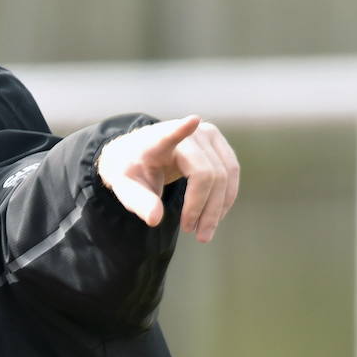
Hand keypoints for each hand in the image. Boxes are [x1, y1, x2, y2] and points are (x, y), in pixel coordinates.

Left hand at [95, 115, 239, 241]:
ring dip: (218, 208)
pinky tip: (214, 216)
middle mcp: (188, 132)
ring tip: (204, 233)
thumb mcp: (125, 188)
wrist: (138, 153)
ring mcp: (208, 134)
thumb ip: (139, 202)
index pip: (170, 134)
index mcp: (157, 140)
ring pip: (225, 174)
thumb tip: (155, 219)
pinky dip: (225, 197)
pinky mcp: (219, 143)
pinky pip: (231, 172)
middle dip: (205, 208)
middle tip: (196, 235)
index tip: (192, 121)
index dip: (181, 129)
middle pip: (208, 173)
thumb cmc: (131, 170)